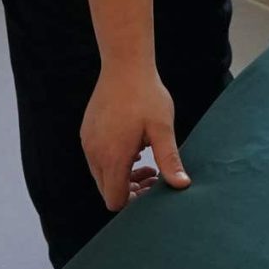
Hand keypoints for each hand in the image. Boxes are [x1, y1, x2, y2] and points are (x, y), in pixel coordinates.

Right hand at [79, 60, 190, 211]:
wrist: (124, 65)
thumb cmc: (147, 96)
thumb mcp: (163, 129)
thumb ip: (169, 160)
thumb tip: (182, 185)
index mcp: (113, 157)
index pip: (115, 200)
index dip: (134, 202)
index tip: (153, 186)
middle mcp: (94, 154)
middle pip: (107, 190)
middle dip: (130, 189)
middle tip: (154, 174)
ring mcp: (87, 143)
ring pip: (101, 175)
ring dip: (122, 175)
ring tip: (146, 161)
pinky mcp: (86, 133)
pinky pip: (96, 159)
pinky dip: (113, 161)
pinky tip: (133, 146)